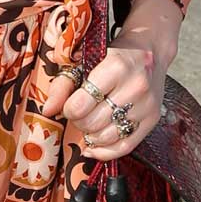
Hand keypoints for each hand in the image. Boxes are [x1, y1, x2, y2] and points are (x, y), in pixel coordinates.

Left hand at [41, 40, 166, 162]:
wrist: (151, 49)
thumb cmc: (114, 54)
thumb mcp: (85, 60)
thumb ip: (63, 84)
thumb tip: (48, 110)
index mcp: (116, 67)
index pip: (80, 105)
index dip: (68, 110)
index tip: (69, 105)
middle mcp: (134, 87)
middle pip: (93, 123)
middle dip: (79, 122)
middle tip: (80, 113)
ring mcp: (146, 105)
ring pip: (107, 137)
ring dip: (91, 136)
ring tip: (90, 124)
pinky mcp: (153, 119)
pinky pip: (125, 146)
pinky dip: (106, 152)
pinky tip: (94, 146)